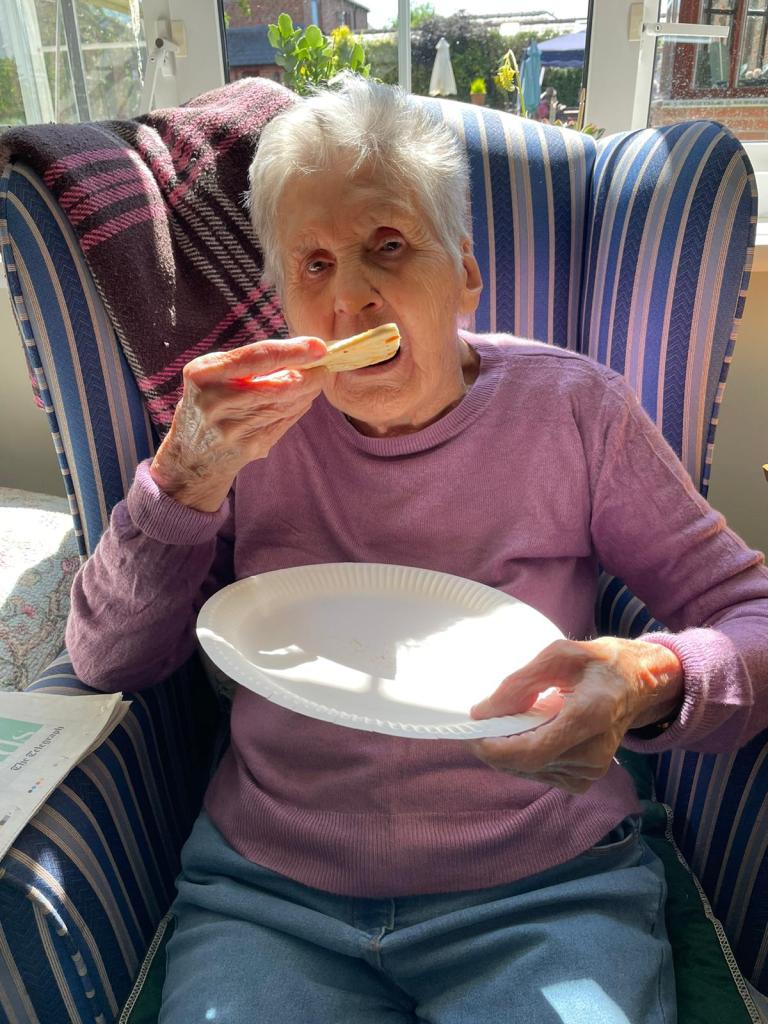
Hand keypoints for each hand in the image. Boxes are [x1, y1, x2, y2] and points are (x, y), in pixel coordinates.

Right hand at [150, 337, 327, 510]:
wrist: (193, 454)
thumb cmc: (207, 400)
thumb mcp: (211, 373)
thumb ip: (248, 361)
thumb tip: (299, 350)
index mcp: (204, 374)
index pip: (257, 357)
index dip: (293, 351)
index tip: (319, 346)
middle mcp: (216, 402)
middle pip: (280, 386)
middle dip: (310, 375)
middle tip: (324, 365)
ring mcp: (233, 429)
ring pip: (287, 404)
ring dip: (308, 390)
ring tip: (315, 379)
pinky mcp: (250, 447)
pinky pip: (286, 421)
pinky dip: (300, 406)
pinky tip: (303, 398)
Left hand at [467, 637, 682, 794]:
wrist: (638, 683)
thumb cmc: (598, 663)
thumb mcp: (559, 655)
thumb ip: (519, 683)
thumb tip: (481, 712)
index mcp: (589, 717)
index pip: (532, 751)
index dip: (495, 749)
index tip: (471, 734)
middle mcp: (592, 753)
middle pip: (526, 764)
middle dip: (494, 748)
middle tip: (478, 725)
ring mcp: (591, 771)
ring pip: (529, 771)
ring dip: (507, 753)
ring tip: (505, 724)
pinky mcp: (585, 779)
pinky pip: (541, 774)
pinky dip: (524, 759)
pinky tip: (528, 736)